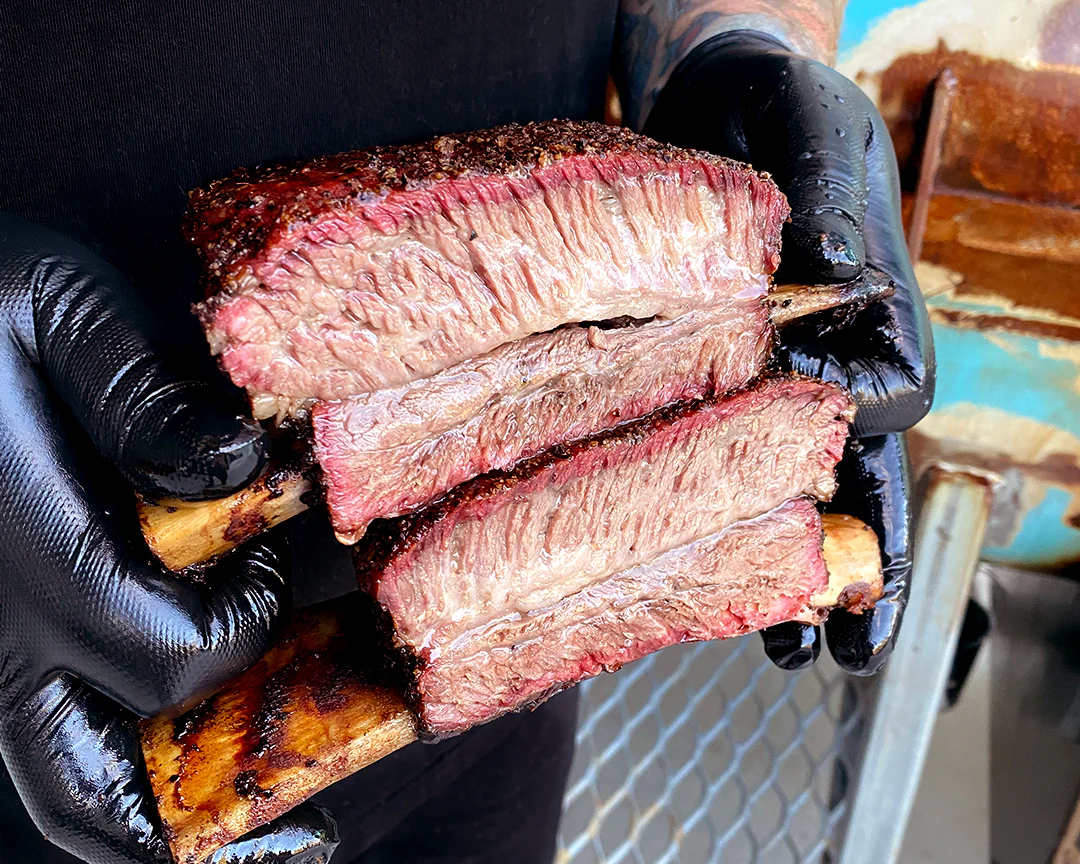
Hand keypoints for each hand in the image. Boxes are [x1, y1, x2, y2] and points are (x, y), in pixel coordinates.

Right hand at [0, 214, 337, 862]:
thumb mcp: (55, 306)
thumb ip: (144, 395)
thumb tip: (242, 471)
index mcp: (22, 556)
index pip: (170, 661)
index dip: (243, 625)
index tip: (262, 564)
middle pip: (91, 800)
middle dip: (205, 810)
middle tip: (297, 811)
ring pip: (56, 784)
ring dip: (157, 808)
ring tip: (246, 813)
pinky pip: (38, 736)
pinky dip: (111, 765)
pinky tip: (169, 728)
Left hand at [645, 32, 933, 674]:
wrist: (714, 103)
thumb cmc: (775, 109)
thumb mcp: (807, 134)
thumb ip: (827, 207)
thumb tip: (831, 290)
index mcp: (881, 312)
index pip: (887, 393)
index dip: (849, 426)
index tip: (806, 427)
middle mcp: (838, 363)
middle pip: (862, 475)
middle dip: (857, 565)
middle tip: (851, 651)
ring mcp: (782, 384)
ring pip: (800, 493)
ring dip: (796, 575)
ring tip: (792, 656)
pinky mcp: (720, 389)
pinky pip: (729, 467)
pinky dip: (727, 527)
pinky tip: (715, 585)